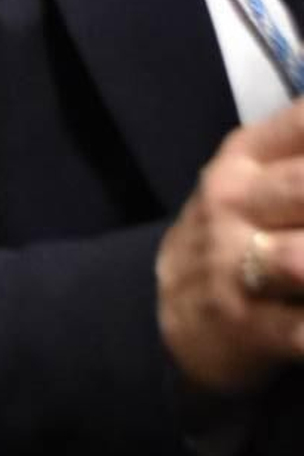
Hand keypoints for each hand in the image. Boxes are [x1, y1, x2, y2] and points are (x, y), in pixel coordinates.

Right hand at [159, 100, 303, 394]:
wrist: (164, 312)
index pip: (302, 123)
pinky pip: (298, 332)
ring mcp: (234, 266)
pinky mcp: (244, 327)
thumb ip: (302, 152)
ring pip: (298, 261)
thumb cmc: (234, 234)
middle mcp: (235, 201)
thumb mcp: (255, 178)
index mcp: (246, 156)